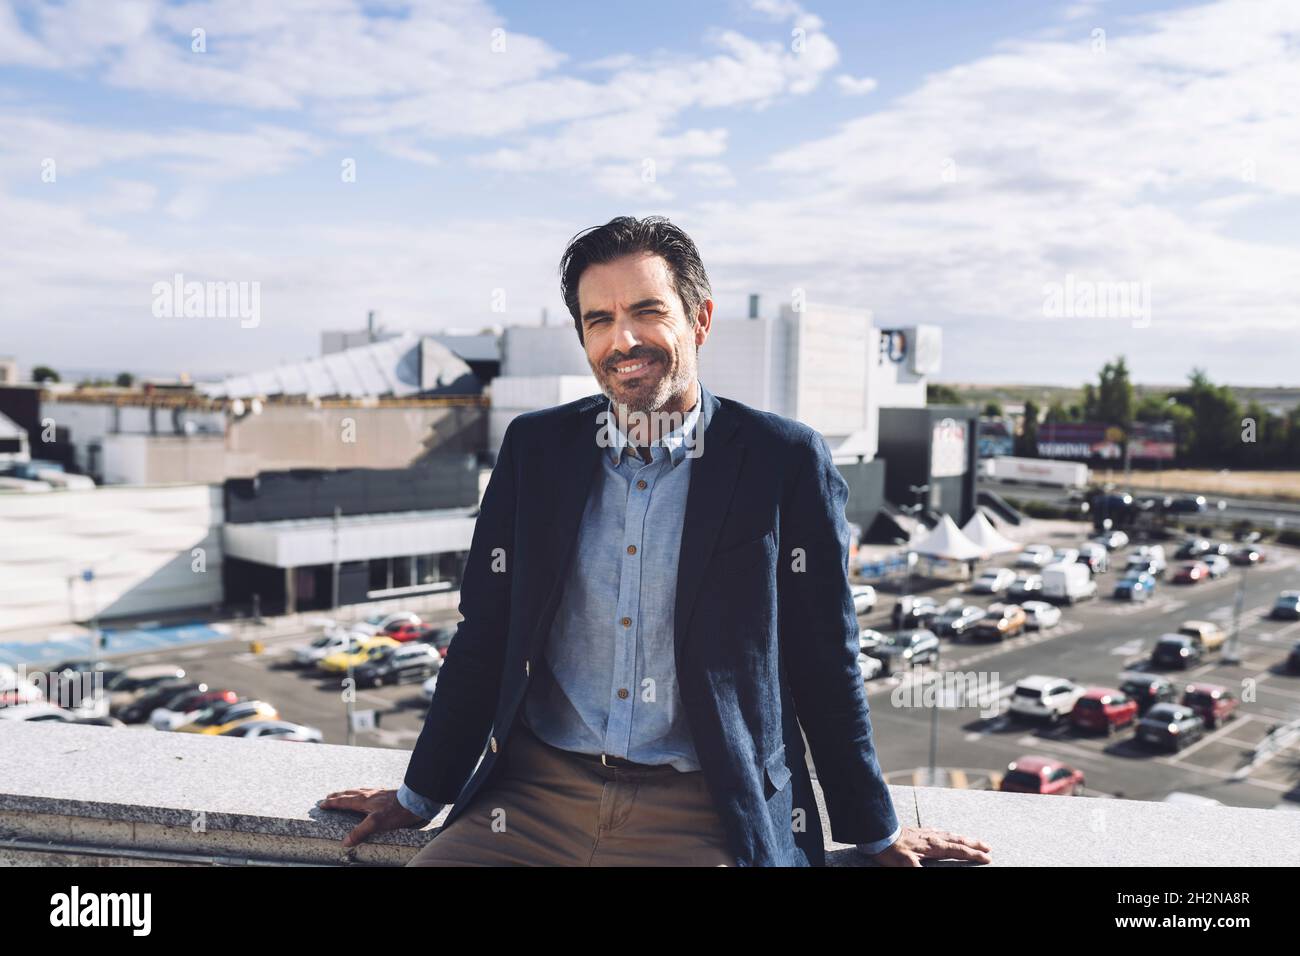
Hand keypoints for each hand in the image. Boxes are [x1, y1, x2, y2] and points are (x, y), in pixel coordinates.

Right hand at [319, 787, 426, 847]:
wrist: (415, 801)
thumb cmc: (396, 811)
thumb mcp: (376, 823)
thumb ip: (360, 831)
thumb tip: (345, 842)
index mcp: (364, 800)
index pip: (344, 801)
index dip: (332, 803)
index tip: (322, 804)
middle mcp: (369, 794)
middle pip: (349, 794)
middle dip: (338, 796)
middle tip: (328, 797)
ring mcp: (378, 793)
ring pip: (359, 791)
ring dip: (348, 793)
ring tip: (344, 794)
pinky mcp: (386, 794)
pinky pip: (368, 791)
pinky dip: (361, 792)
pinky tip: (367, 795)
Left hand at [869, 826, 990, 865]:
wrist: (878, 833)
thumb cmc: (891, 851)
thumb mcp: (906, 865)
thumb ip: (919, 872)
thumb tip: (927, 877)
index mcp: (933, 846)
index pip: (958, 850)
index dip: (973, 854)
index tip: (987, 856)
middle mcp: (932, 838)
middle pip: (958, 840)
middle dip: (974, 844)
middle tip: (988, 846)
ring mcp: (925, 833)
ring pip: (949, 834)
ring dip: (963, 838)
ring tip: (972, 840)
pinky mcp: (917, 831)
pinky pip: (937, 831)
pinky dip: (946, 833)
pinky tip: (944, 833)